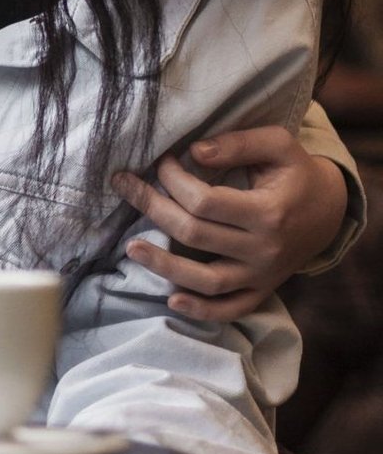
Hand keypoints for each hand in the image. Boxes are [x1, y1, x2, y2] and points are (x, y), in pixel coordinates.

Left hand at [112, 129, 349, 320]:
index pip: (206, 202)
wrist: (329, 213)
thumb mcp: (278, 144)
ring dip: (164, 266)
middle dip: (154, 208)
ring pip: (207, 281)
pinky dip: (201, 310)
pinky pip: (229, 309)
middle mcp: (265, 250)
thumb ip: (238, 143)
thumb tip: (195, 151)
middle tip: (126, 186)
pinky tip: (171, 299)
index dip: (174, 180)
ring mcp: (262, 276)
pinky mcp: (260, 292)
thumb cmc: (296, 173)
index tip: (162, 160)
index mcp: (269, 212)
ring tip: (130, 248)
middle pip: (196, 236)